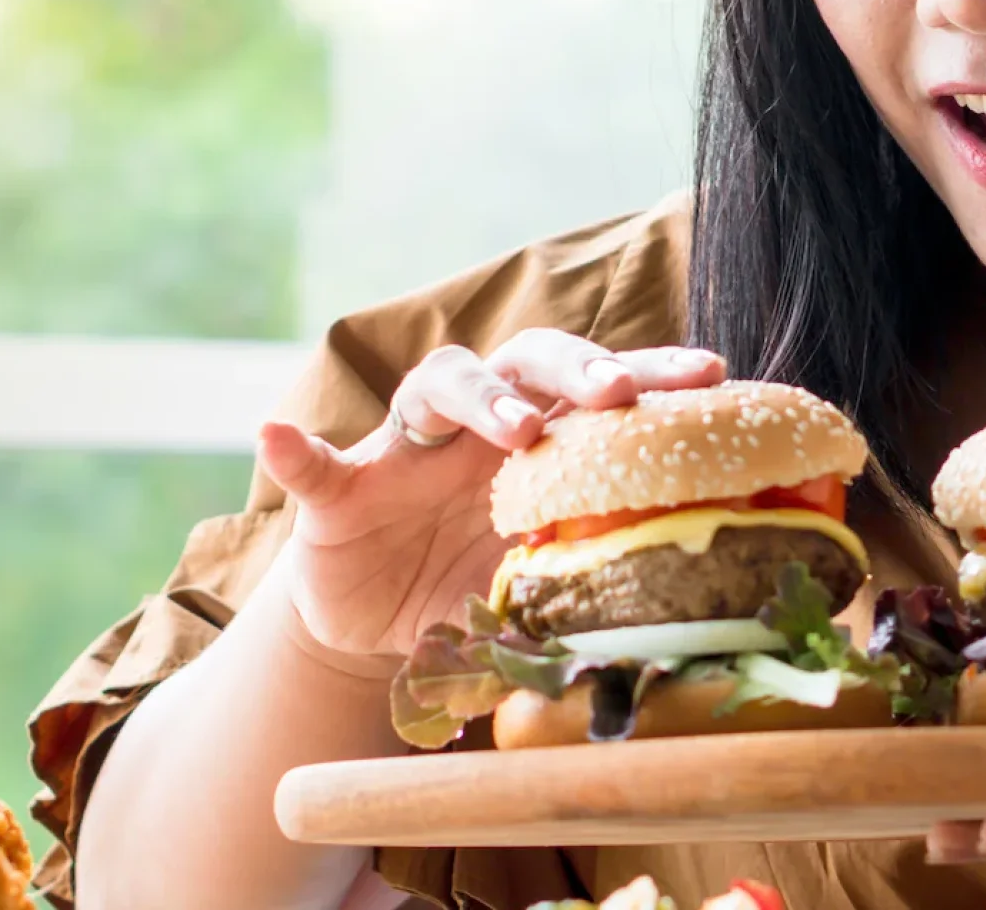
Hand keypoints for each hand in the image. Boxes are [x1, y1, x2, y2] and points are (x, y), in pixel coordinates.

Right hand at [257, 330, 727, 672]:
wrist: (374, 624)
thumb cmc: (465, 589)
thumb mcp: (533, 590)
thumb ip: (588, 589)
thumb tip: (684, 623)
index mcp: (536, 444)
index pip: (597, 390)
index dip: (652, 373)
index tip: (711, 376)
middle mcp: (478, 426)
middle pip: (529, 361)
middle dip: (577, 368)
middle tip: (616, 394)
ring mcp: (405, 449)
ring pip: (440, 385)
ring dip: (480, 396)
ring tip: (513, 428)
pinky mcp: (336, 488)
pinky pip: (310, 462)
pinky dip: (292, 450)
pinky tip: (274, 438)